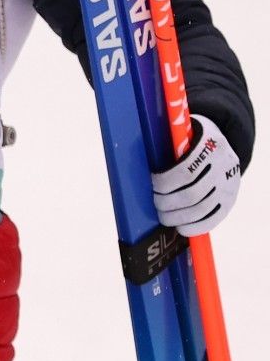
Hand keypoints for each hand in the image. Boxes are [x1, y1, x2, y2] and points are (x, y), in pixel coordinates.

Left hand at [152, 114, 242, 235]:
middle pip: (191, 195)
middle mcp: (224, 167)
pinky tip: (181, 227)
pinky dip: (194, 226)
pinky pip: (213, 219)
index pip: (185, 172)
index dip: (164, 182)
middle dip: (167, 202)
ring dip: (177, 217)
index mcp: (209, 146)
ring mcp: (230, 186)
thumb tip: (130, 157)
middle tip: (155, 203)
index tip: (151, 184)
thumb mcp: (181, 133)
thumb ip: (164, 143)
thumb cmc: (190, 140)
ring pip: (201, 209)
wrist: (224, 145)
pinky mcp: (230, 200)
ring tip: (163, 216)